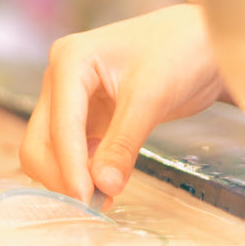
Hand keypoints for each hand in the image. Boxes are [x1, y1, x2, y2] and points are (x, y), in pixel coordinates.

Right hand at [19, 4, 225, 206]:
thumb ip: (124, 142)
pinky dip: (83, 171)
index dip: (70, 166)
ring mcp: (71, 97)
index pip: (60, 125)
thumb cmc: (180, 51)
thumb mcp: (152, 96)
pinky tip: (106, 185)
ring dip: (70, 177)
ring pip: (50, 150)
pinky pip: (72, 152)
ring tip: (105, 199)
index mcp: (70, 60)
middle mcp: (61, 77)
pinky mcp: (86, 115)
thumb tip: (104, 187)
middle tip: (96, 204)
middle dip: (63, 175)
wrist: (204, 41)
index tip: (86, 199)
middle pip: (40, 141)